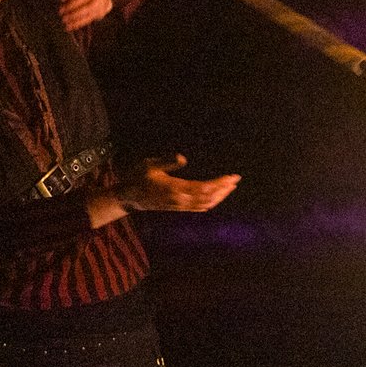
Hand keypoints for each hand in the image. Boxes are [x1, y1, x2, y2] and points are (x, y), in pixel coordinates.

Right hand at [113, 154, 238, 213]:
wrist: (129, 197)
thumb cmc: (138, 177)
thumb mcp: (150, 165)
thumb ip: (167, 162)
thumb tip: (183, 158)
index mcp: (175, 188)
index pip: (204, 188)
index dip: (219, 183)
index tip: (231, 177)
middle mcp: (180, 200)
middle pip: (208, 197)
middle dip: (224, 189)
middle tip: (235, 179)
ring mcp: (179, 206)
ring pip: (205, 204)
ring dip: (220, 196)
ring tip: (230, 187)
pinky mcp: (178, 208)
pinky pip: (199, 208)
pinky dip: (211, 203)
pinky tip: (216, 197)